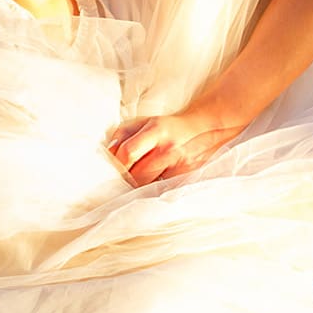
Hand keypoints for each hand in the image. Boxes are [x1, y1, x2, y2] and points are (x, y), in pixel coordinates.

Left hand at [107, 103, 250, 185]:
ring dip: (140, 187)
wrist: (203, 128)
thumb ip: (122, 134)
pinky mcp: (187, 178)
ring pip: (149, 187)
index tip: (114, 168)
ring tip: (139, 180)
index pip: (128, 152)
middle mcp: (168, 148)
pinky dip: (154, 191)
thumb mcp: (143, 121)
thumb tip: (109, 153)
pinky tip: (154, 184)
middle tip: (125, 177)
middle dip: (127, 178)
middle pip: (137, 175)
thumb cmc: (166, 127)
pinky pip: (163, 191)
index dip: (117, 164)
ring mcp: (180, 165)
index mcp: (155, 129)